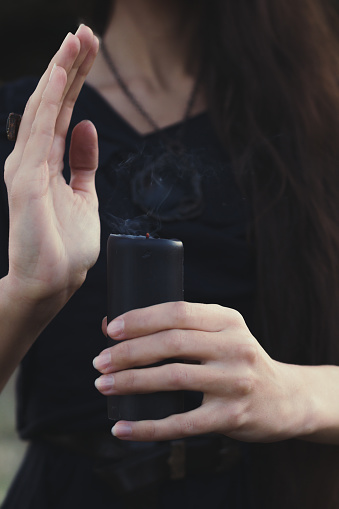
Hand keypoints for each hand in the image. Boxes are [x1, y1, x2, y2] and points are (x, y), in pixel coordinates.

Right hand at [4, 25, 99, 305]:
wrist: (54, 280)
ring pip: (45, 109)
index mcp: (47, 162)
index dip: (75, 81)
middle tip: (86, 31)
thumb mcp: (84, 195)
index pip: (62, 112)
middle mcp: (32, 158)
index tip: (90, 51)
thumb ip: (83, 162)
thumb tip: (86, 126)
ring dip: (61, 72)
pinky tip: (61, 74)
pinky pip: (40, 132)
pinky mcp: (26, 181)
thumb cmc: (66, 244)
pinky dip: (50, 101)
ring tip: (76, 39)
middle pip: (53, 103)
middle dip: (70, 66)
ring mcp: (26, 168)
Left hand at [94, 302, 308, 441]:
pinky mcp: (231, 417)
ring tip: (104, 385)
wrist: (285, 398)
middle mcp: (235, 347)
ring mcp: (235, 382)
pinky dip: (147, 427)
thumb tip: (112, 326)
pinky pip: (182, 423)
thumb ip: (177, 328)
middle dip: (128, 352)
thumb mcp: (219, 334)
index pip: (178, 312)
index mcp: (228, 320)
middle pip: (172, 343)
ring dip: (131, 382)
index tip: (111, 330)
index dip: (141, 319)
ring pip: (173, 378)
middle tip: (100, 362)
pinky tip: (122, 428)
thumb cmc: (238, 361)